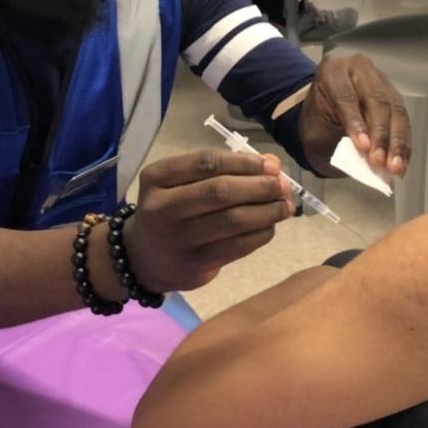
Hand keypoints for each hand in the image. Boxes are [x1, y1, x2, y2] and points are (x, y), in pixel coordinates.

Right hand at [123, 150, 292, 291]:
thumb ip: (223, 169)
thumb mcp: (182, 182)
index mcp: (158, 178)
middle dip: (260, 186)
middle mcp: (163, 207)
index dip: (244, 162)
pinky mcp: (194, 265)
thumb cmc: (171, 210)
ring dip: (267, 211)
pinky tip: (270, 226)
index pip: (207, 162)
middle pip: (221, 191)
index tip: (272, 165)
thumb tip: (272, 162)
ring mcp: (178, 239)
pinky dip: (260, 234)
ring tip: (285, 206)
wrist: (142, 258)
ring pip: (233, 220)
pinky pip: (237, 246)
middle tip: (283, 186)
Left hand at [300, 53, 410, 176]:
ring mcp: (380, 80)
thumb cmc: (317, 119)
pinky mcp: (394, 95)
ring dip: (397, 142)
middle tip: (379, 160)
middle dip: (380, 134)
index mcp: (333, 70)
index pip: (346, 96)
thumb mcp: (315, 128)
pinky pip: (403, 120)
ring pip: (395, 110)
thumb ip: (335, 138)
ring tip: (395, 166)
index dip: (356, 123)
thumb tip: (363, 155)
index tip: (363, 147)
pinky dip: (403, 143)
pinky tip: (402, 161)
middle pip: (376, 101)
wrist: (324, 110)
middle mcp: (359, 69)